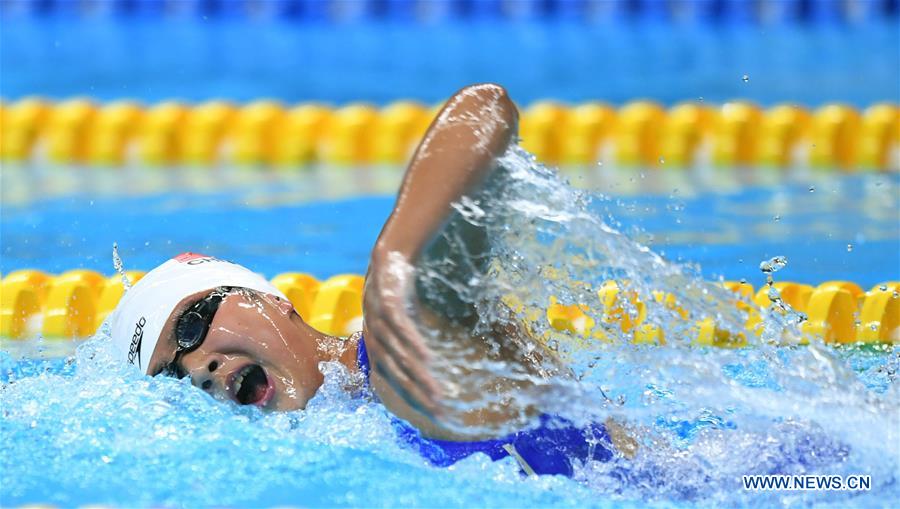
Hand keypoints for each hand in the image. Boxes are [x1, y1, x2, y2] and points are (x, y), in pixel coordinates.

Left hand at [363, 248, 443, 418]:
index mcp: (375, 342)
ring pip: (397, 353)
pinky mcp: (387, 300)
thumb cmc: (398, 290)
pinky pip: (400, 326)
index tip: (432, 412)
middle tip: (438, 410)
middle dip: (415, 393)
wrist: (391, 253)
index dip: (409, 397)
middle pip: (393, 371)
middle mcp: (372, 334)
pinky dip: (412, 343)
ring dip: (417, 374)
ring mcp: (377, 318)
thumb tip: (423, 363)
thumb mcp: (400, 319)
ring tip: (437, 391)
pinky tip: (428, 357)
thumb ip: (405, 342)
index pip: (390, 378)